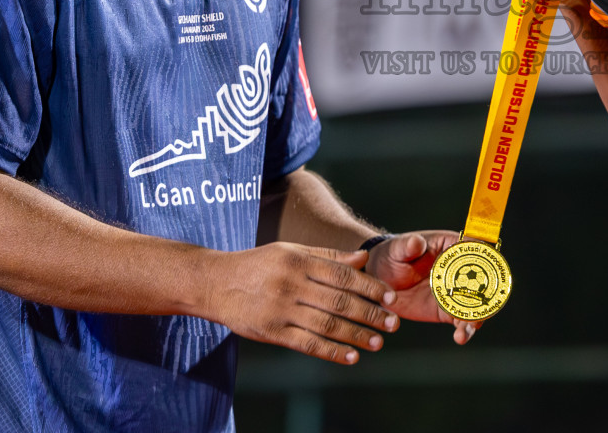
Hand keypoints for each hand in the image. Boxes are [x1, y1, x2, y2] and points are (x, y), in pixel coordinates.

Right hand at [203, 241, 398, 364]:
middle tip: (393, 324)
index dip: (370, 287)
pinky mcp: (271, 332)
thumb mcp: (290, 251)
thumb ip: (327, 257)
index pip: (343, 275)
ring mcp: (281, 309)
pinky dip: (331, 351)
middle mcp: (292, 284)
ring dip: (356, 335)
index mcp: (299, 261)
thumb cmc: (258, 265)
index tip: (391, 298)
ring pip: (326, 324)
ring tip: (377, 342)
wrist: (215, 282)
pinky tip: (351, 356)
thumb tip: (362, 260)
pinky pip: (307, 344)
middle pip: (339, 301)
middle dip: (370, 314)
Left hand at [365, 231, 480, 344]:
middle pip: (481, 281)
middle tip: (482, 307)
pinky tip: (460, 337)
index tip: (489, 270)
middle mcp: (459, 271)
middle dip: (486, 294)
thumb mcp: (398, 249)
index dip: (484, 258)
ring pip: (474, 305)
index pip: (474, 249)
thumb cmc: (393, 256)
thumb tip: (417, 241)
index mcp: (450, 247)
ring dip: (477, 316)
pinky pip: (460, 321)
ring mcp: (454, 293)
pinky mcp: (446, 311)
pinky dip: (464, 329)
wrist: (381, 278)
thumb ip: (408, 246)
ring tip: (469, 327)